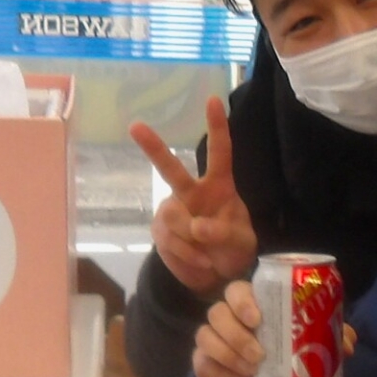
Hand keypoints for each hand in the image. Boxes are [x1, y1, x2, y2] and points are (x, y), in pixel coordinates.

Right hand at [133, 95, 258, 296]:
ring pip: (174, 218)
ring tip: (209, 255)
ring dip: (193, 241)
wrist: (217, 276)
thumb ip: (225, 233)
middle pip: (172, 169)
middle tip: (135, 126)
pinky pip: (170, 241)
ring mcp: (173, 210)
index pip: (220, 153)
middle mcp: (192, 193)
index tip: (213, 100)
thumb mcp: (242, 242)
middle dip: (153, 148)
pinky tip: (199, 261)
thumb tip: (199, 228)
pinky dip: (188, 256)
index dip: (217, 128)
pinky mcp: (160, 231)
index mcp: (219, 186)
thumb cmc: (234, 249)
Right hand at [191, 279, 353, 376]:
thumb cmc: (296, 341)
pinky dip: (222, 376)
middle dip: (236, 335)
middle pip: (216, 313)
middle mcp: (228, 315)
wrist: (281, 370)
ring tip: (254, 372)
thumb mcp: (317, 335)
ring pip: (205, 337)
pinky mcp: (206, 361)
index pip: (236, 290)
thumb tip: (347, 345)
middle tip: (261, 355)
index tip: (258, 320)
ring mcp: (213, 338)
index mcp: (252, 300)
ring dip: (228, 356)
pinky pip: (202, 366)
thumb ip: (333, 334)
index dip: (242, 302)